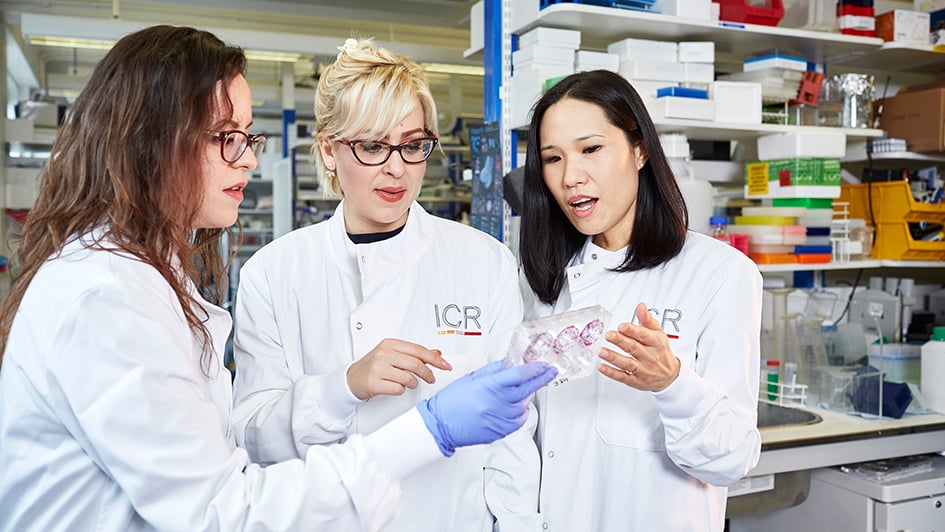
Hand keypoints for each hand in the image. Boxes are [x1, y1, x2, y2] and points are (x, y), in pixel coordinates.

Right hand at [347, 339, 451, 399]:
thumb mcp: (394, 354)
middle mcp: (384, 354)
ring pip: (408, 378)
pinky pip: (398, 389)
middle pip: (416, 364)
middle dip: (428, 373)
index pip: (419, 350)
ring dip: (413, 383)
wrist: (352, 378)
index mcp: (390, 344)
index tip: (445, 365)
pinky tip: (396, 386)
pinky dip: (401, 390)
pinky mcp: (374, 383)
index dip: (435, 359)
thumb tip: (436, 353)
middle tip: (431, 378)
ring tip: (410, 382)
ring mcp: (378, 368)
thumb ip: (415, 353)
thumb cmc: (374, 365)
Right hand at [417, 360, 556, 455]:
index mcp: (488, 387)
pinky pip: (518, 420)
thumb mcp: (471, 378)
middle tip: (550, 372)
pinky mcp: (500, 431)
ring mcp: (499, 419)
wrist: (440, 425)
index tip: (542, 366)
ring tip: (521, 391)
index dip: (534, 369)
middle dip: (541, 379)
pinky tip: (516, 406)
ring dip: (527, 396)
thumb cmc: (451, 402)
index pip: (519, 375)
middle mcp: (496, 403)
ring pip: (524, 405)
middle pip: (527, 389)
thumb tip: (509, 364)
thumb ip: (493, 371)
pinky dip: (521, 412)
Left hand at [598, 302, 680, 391]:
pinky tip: (602, 367)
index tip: (622, 326)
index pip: (644, 335)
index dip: (632, 330)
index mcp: (656, 342)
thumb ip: (647, 319)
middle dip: (620, 341)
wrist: (670, 376)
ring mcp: (643, 370)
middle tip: (609, 335)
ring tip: (602, 351)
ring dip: (613, 357)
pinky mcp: (636, 381)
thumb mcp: (658, 333)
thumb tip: (641, 306)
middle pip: (634, 348)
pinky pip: (623, 377)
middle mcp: (650, 356)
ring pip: (627, 363)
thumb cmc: (660, 351)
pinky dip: (612, 373)